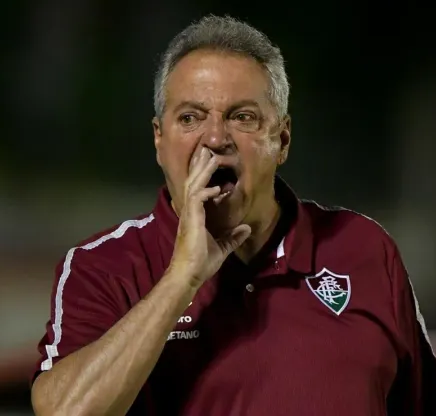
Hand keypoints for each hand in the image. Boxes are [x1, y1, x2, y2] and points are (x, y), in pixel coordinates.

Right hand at [168, 148, 251, 287]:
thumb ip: (232, 238)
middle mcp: (189, 212)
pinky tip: (218, 187)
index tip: (210, 163)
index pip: (198, 190)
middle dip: (200, 166)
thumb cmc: (201, 263)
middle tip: (206, 150)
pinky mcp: (192, 219)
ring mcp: (189, 214)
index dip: (203, 176)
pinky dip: (207, 191)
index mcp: (194, 216)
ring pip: (194, 185)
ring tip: (212, 157)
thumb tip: (246, 229)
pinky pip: (197, 198)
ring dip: (203, 171)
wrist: (189, 274)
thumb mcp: (222, 248)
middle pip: (193, 182)